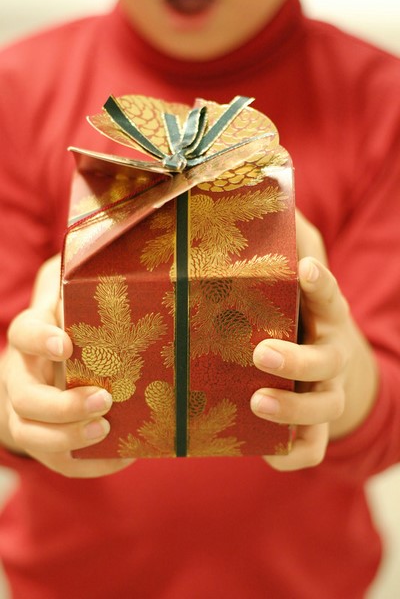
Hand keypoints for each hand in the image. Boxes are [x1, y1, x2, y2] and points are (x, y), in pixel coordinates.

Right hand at [0, 255, 133, 476]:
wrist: (59, 357)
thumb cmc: (80, 319)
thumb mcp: (79, 293)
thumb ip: (90, 281)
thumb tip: (120, 258)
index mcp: (32, 335)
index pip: (24, 333)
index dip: (40, 339)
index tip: (66, 344)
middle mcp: (22, 374)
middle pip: (22, 396)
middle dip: (59, 404)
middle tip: (102, 400)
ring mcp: (27, 409)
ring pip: (28, 433)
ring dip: (65, 438)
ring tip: (106, 431)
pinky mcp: (45, 436)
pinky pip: (56, 461)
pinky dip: (86, 463)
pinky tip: (122, 455)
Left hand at [250, 213, 378, 470]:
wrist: (323, 369)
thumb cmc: (296, 317)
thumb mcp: (292, 284)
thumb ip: (286, 244)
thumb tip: (265, 197)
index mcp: (323, 318)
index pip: (329, 297)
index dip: (320, 285)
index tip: (303, 269)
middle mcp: (330, 357)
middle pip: (325, 362)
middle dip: (297, 360)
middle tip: (261, 353)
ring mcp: (324, 395)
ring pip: (322, 410)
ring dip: (293, 409)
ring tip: (258, 401)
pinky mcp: (312, 429)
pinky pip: (311, 450)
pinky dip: (294, 454)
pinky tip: (270, 453)